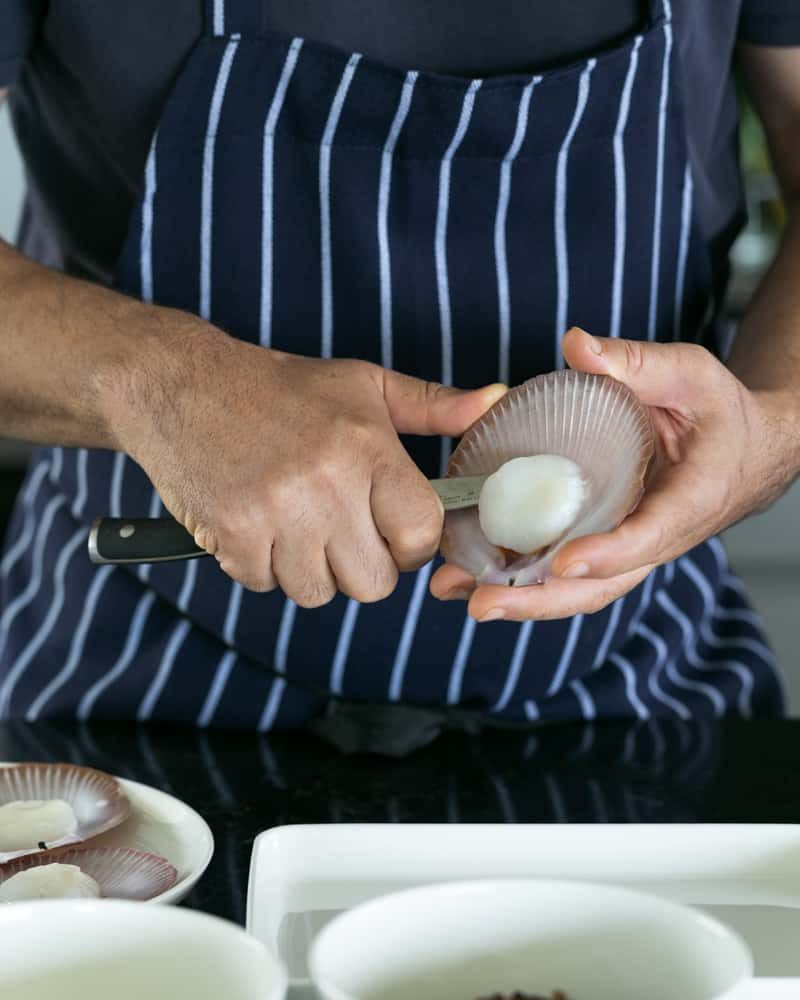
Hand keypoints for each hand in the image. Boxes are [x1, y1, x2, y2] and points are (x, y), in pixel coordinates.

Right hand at [109, 317, 504, 604]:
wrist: (181, 383)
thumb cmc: (281, 387)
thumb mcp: (364, 385)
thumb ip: (435, 405)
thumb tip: (495, 402)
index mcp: (368, 448)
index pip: (421, 535)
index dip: (411, 543)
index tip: (392, 530)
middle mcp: (326, 484)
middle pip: (373, 582)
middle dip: (362, 564)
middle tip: (339, 528)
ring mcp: (276, 513)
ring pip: (319, 591)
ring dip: (310, 568)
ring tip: (295, 522)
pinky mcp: (232, 534)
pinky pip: (266, 585)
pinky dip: (263, 566)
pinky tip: (258, 524)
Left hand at [431, 326, 799, 621]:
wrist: (743, 452)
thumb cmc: (720, 413)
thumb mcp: (690, 374)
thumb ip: (637, 362)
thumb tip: (577, 345)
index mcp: (690, 500)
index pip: (650, 536)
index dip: (608, 553)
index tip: (565, 560)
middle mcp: (657, 538)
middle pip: (600, 584)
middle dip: (539, 600)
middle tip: (480, 602)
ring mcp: (630, 547)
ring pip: (577, 589)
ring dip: (518, 599)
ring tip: (455, 592)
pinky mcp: (608, 543)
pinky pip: (566, 572)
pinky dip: (521, 579)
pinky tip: (468, 574)